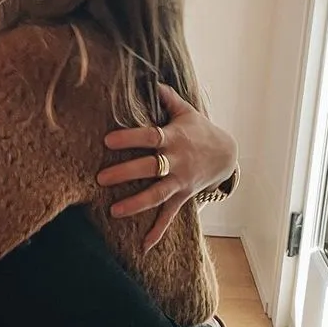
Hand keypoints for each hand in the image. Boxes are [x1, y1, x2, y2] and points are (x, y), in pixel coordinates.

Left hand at [97, 85, 238, 249]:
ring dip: (136, 204)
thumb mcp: (187, 111)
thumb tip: (151, 79)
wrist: (227, 155)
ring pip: (157, 195)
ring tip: (114, 211)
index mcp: (174, 138)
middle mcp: (176, 162)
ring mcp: (180, 182)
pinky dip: (157, 232)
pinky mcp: (182, 197)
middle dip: (125, 173)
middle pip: (149, 168)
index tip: (108, 140)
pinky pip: (169, 217)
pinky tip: (143, 247)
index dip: (129, 138)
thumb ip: (167, 97)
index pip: (149, 137)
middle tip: (100, 178)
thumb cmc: (199, 129)